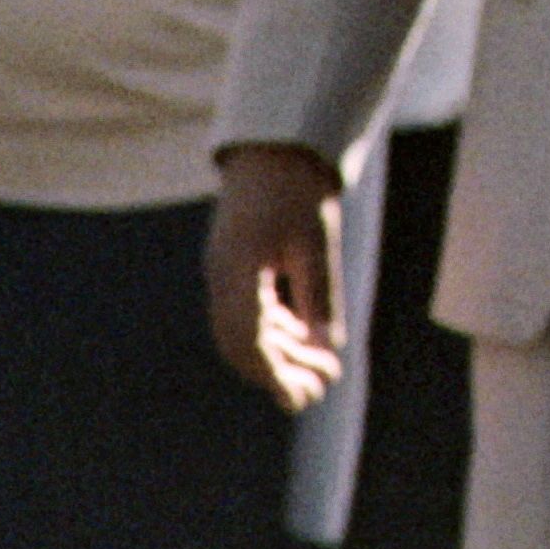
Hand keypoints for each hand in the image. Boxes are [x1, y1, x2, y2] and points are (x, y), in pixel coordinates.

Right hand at [206, 141, 346, 413]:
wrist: (275, 148)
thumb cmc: (298, 190)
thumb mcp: (318, 241)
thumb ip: (321, 294)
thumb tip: (327, 345)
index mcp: (236, 271)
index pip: (248, 340)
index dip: (273, 375)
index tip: (300, 400)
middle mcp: (222, 277)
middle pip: (243, 344)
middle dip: (280, 373)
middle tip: (321, 391)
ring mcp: (225, 274)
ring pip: (246, 333)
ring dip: (281, 356)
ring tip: (324, 372)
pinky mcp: (235, 269)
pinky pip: (250, 314)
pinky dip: (276, 333)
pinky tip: (306, 342)